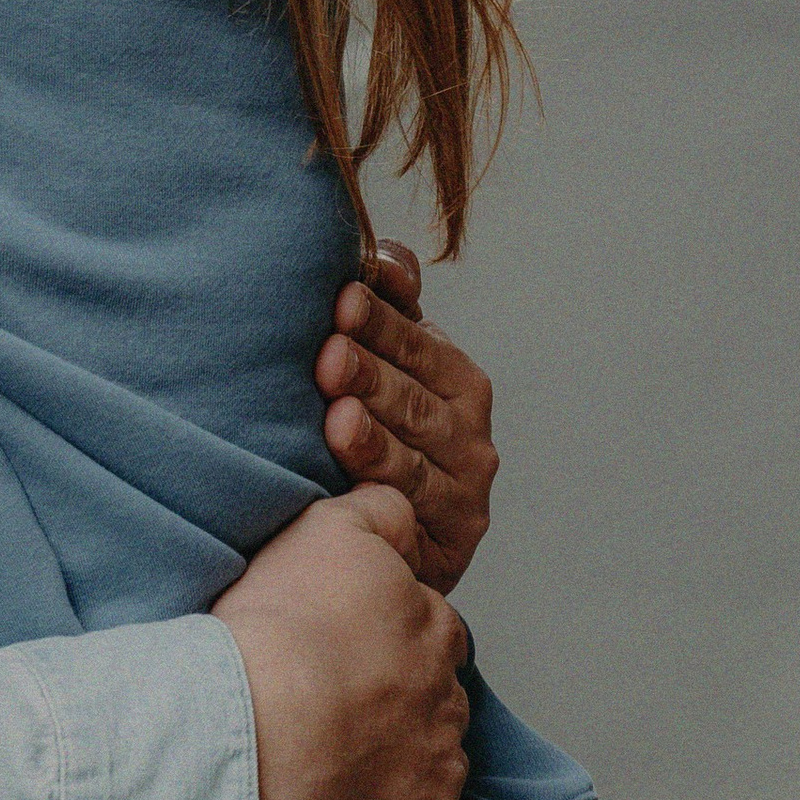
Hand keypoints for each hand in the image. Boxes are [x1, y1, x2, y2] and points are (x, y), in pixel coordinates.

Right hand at [216, 485, 485, 799]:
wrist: (252, 730)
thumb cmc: (274, 632)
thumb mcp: (322, 532)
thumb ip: (376, 512)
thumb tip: (402, 504)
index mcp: (428, 623)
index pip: (427, 624)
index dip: (386, 633)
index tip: (345, 646)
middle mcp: (446, 692)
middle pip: (438, 690)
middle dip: (403, 695)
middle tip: (340, 703)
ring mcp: (442, 765)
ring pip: (444, 756)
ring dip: (411, 758)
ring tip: (346, 763)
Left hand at [313, 242, 498, 590]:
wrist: (384, 541)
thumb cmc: (374, 437)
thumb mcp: (385, 370)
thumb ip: (388, 312)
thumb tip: (386, 259)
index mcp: (454, 377)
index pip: (418, 342)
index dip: (382, 321)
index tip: (344, 299)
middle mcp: (469, 428)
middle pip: (415, 394)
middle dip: (372, 372)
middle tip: (331, 353)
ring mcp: (465, 483)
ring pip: (415, 449)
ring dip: (374, 430)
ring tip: (337, 412)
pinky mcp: (454, 534)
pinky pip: (411, 503)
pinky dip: (380, 483)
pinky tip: (348, 469)